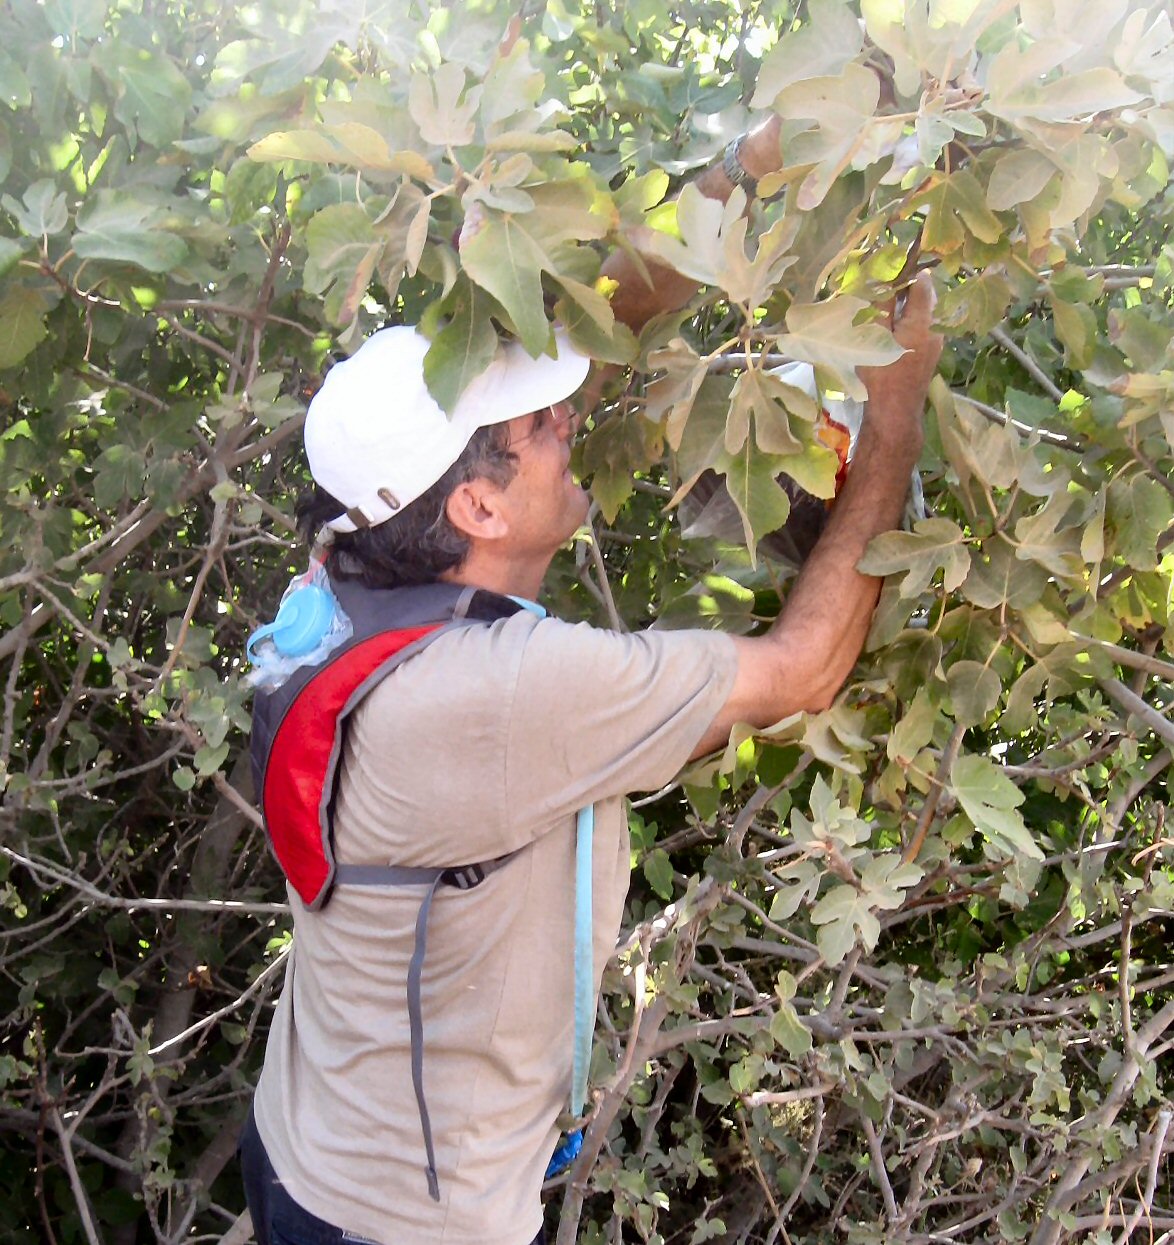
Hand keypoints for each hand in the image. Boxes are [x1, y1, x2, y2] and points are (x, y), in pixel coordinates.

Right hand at [858, 270, 942, 444]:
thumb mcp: (876, 336)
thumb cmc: (882, 376)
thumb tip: (885, 276)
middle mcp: (936, 330)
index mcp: (924, 321)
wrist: (894, 415)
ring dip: (904, 308)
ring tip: (881, 308)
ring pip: (922, 315)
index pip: (921, 283)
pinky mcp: (928, 357)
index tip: (888, 265)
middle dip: (904, 289)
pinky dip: (906, 323)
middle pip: (923, 299)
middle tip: (881, 287)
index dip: (906, 271)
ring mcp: (935, 345)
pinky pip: (920, 330)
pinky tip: (889, 329)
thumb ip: (882, 305)